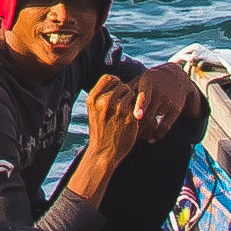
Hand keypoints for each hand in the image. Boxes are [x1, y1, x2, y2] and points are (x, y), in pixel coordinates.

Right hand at [67, 73, 140, 190]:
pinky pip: (138, 105)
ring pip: (131, 94)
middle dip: (125, 93)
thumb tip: (117, 80)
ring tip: (127, 112)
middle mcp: (104, 102)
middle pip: (122, 85)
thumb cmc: (100, 130)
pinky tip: (133, 118)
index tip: (117, 92)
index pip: (109, 78)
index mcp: (93, 98)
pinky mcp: (130, 117)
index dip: (116, 83)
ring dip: (132, 101)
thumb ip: (101, 95)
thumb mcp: (93, 110)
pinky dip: (137, 110)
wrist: (103, 152)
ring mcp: (118, 109)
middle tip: (123, 106)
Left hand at [131, 57, 198, 140]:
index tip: (136, 116)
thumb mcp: (140, 80)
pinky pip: (164, 127)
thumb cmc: (150, 81)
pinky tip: (149, 138)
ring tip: (134, 138)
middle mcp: (159, 93)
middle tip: (124, 135)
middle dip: (135, 127)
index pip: (145, 96)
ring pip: (154, 123)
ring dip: (143, 133)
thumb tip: (109, 99)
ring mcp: (168, 102)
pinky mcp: (175, 110)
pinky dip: (156, 135)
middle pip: (146, 114)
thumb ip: (127, 89)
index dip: (140, 106)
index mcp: (148, 83)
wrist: (176, 77)